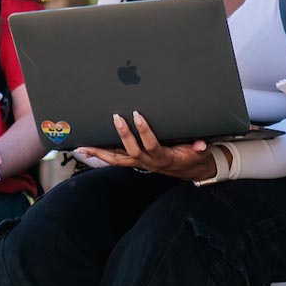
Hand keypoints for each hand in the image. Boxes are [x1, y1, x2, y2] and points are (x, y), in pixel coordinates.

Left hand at [81, 112, 217, 181]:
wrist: (189, 170)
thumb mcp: (199, 153)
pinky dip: (100, 155)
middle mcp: (148, 162)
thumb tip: (200, 144)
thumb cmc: (192, 157)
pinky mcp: (133, 161)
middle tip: (115, 118)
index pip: (151, 145)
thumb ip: (199, 148)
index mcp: (163, 157)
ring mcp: (139, 163)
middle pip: (130, 152)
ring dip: (100, 152)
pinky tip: (87, 149)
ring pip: (116, 159)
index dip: (144, 131)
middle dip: (122, 136)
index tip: (138, 115)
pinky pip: (114, 160)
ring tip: (84, 145)